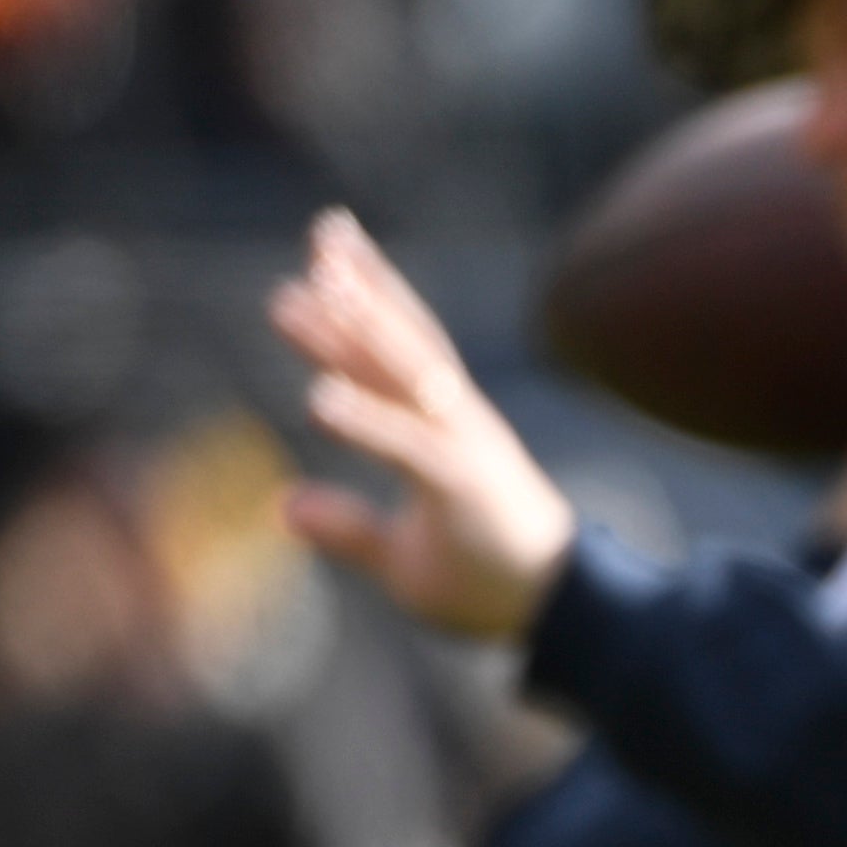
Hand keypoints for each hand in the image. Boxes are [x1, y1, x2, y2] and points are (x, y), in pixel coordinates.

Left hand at [268, 209, 576, 641]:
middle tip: (321, 233)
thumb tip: (286, 508)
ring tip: (300, 293)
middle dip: (362, 286)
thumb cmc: (489, 583)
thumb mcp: (402, 557)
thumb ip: (351, 528)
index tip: (326, 251)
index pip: (405, 349)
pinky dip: (364, 420)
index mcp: (449, 431)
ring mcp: (465, 449)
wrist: (561, 613)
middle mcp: (459, 424)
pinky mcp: (464, 486)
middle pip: (406, 340)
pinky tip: (316, 400)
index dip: (369, 297)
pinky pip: (408, 446)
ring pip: (406, 376)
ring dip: (351, 332)